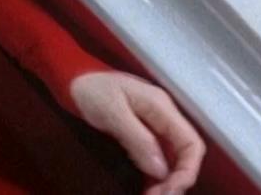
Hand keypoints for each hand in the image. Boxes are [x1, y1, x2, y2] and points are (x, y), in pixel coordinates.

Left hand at [69, 71, 203, 193]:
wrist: (70, 77)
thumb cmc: (89, 89)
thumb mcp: (112, 113)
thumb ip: (138, 139)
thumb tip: (162, 171)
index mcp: (162, 107)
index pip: (191, 142)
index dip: (188, 169)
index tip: (172, 188)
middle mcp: (163, 117)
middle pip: (183, 153)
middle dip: (176, 178)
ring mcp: (152, 125)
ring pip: (170, 157)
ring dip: (165, 179)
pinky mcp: (140, 133)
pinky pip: (154, 156)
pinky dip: (153, 173)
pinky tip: (147, 187)